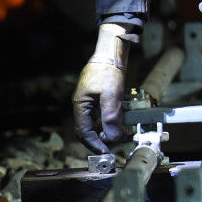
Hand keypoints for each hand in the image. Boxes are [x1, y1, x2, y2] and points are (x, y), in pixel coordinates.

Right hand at [72, 24, 133, 153]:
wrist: (112, 50)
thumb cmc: (108, 69)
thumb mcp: (111, 94)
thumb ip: (111, 116)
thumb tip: (113, 137)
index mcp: (80, 104)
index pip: (83, 131)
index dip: (94, 143)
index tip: (105, 151)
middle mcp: (84, 104)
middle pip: (89, 128)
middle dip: (101, 138)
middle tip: (114, 146)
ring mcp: (91, 100)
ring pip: (97, 121)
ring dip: (107, 130)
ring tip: (120, 135)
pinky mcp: (100, 97)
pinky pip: (103, 113)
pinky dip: (111, 120)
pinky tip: (121, 122)